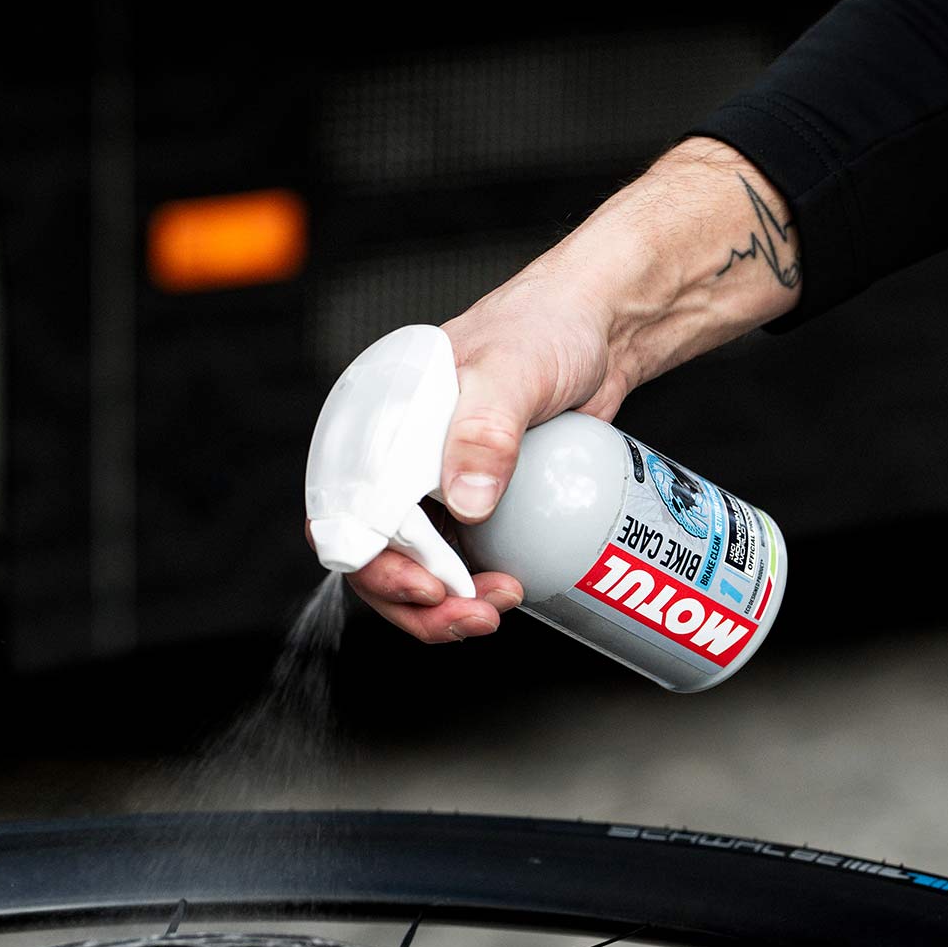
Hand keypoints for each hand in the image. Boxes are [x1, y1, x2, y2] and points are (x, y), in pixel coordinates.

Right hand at [328, 138, 797, 643]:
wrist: (601, 331)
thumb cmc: (546, 329)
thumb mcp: (513, 371)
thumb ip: (486, 429)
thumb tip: (463, 506)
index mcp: (373, 423)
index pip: (346, 508)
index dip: (374, 562)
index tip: (430, 587)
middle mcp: (394, 458)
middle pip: (377, 553)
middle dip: (419, 601)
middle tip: (476, 617)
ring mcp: (434, 485)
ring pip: (416, 567)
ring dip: (446, 606)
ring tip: (500, 609)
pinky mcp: (476, 503)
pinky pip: (460, 560)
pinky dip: (475, 588)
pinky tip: (512, 592)